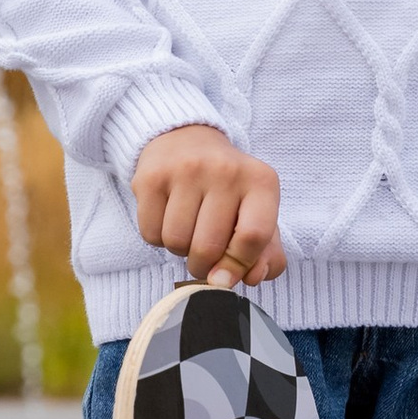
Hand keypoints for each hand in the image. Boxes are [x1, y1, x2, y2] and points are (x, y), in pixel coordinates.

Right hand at [132, 125, 286, 286]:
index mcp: (261, 181)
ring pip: (177, 243)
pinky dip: (158, 238)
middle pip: (210, 247)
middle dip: (204, 266)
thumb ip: (266, 254)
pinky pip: (151, 233)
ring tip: (187, 230)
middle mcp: (225, 170)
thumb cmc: (227, 189)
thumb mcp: (257, 213)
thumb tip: (251, 278)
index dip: (240, 266)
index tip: (227, 275)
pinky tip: (168, 218)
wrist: (186, 140)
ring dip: (180, 250)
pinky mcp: (151, 177)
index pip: (253, 237)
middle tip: (203, 256)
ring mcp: (186, 170)